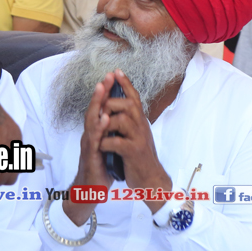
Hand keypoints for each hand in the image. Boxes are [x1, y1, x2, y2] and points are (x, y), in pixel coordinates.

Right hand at [64, 74, 116, 225]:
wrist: (91, 191)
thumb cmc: (101, 168)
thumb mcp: (109, 146)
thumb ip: (111, 132)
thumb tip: (119, 117)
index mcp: (97, 132)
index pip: (102, 108)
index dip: (106, 93)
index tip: (113, 76)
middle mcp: (91, 135)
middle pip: (95, 109)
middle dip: (100, 92)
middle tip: (106, 76)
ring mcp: (90, 145)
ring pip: (91, 121)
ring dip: (96, 104)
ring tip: (102, 89)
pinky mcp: (91, 157)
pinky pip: (95, 141)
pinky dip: (99, 129)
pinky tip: (104, 119)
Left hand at [97, 71, 171, 213]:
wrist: (150, 179)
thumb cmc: (140, 157)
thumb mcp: (137, 135)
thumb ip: (129, 121)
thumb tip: (118, 107)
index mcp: (140, 121)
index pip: (134, 97)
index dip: (126, 83)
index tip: (116, 71)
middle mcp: (141, 126)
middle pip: (127, 104)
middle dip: (110, 103)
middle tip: (101, 110)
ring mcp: (138, 139)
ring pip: (120, 120)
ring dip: (106, 125)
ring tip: (101, 132)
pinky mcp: (133, 152)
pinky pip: (115, 142)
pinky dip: (106, 143)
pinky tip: (103, 147)